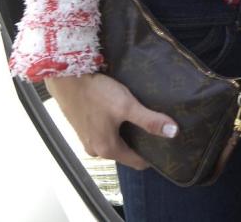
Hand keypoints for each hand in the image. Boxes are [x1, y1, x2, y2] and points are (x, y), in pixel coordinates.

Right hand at [46, 73, 177, 168]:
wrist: (67, 78)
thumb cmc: (97, 92)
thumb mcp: (126, 105)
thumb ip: (149, 120)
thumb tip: (173, 132)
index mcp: (108, 149)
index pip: (137, 162)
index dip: (152, 155)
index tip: (166, 143)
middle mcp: (96, 150)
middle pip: (125, 152)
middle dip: (140, 141)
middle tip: (155, 126)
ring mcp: (87, 140)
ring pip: (114, 141)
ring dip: (126, 132)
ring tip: (139, 116)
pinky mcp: (82, 128)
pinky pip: (103, 133)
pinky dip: (114, 126)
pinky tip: (119, 112)